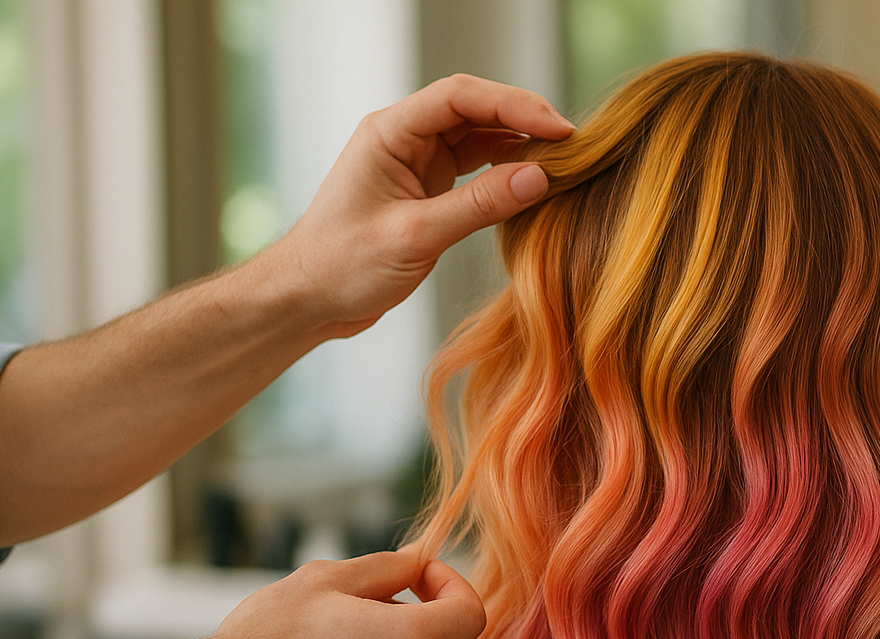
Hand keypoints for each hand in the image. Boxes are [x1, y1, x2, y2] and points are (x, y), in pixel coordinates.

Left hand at [265, 74, 573, 339]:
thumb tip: (539, 179)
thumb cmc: (343, 266)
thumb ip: (477, 206)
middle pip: (475, 110)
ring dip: (518, 147)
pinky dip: (505, 174)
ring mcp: (416, 163)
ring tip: (559, 164)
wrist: (308, 299)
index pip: (460, 97)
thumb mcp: (416, 236)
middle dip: (523, 121)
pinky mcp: (426, 190)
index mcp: (390, 133)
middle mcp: (403, 138)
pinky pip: (475, 168)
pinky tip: (532, 184)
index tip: (558, 130)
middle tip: (570, 145)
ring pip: (479, 138)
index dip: (514, 106)